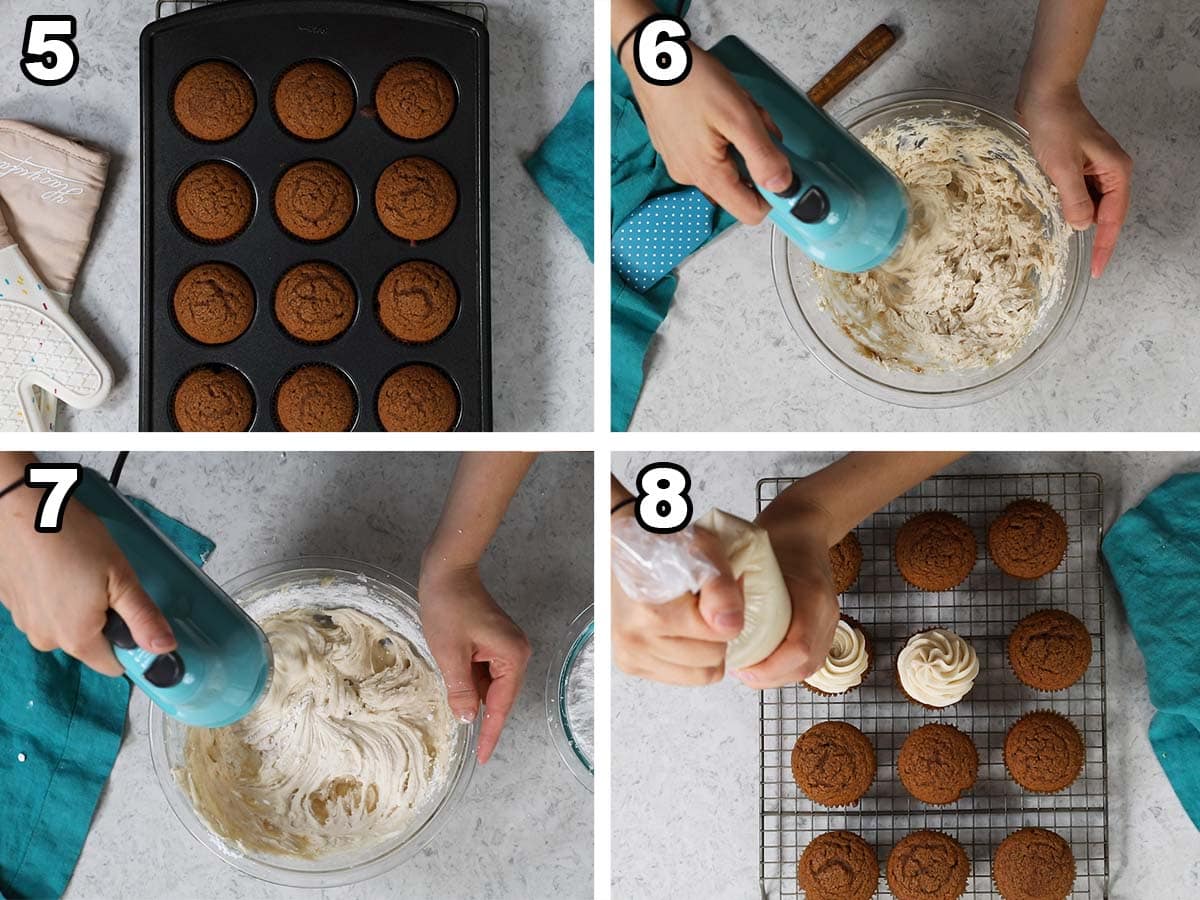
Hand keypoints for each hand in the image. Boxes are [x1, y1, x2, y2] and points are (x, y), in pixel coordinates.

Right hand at [0, 483, 175, 675]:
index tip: (134, 617)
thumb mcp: (121, 578)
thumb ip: (143, 618)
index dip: (130, 645)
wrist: (20, 509)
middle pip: (89, 643)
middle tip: (106, 581)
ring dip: (78, 606)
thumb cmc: (72, 538)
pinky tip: (58, 567)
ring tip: (80, 568)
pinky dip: (54, 594)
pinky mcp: (11, 604)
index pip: (112, 665)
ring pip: (65, 625)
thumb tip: (164, 648)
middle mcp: (45, 639)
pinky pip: (44, 610)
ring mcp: (25, 622)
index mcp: (76, 638)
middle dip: (104, 619)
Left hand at [418, 561, 530, 763]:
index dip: (490, 732)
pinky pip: (487, 672)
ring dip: (475, 697)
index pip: (501, 704)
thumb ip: (461, 690)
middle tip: (471, 748)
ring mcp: (508, 646)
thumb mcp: (450, 654)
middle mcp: (517, 652)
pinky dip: (473, 683)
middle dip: (483, 716)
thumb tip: (468, 719)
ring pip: (492, 685)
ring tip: (458, 711)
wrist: (448, 572)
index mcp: (511, 656)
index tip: (482, 757)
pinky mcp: (497, 641)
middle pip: (500, 696)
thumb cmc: (448, 607)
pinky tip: (460, 690)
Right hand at [612, 515, 744, 685]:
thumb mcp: (703, 550)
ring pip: (701, 675)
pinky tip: (677, 631)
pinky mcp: (631, 665)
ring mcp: (631, 655)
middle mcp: (636, 640)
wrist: (623, 545)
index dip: (730, 609)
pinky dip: (687, 659)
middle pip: (713, 659)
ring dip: (703, 648)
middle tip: (704, 604)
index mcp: (652, 613)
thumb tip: (729, 625)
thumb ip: (722, 590)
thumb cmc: (660, 544)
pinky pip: (681, 678)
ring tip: (689, 617)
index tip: (717, 590)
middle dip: (716, 632)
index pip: (721, 635)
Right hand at [624, 43, 791, 223]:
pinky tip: (718, 111)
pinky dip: (723, 136)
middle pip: (740, 188)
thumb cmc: (689, 81)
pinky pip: (710, 153)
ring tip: (733, 112)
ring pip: (726, 167)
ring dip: (739, 144)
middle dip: (755, 159)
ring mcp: (681, 164)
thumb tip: (783, 186)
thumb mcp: (739, 116)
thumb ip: (763, 156)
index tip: (784, 170)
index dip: (773, 196)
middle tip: (754, 125)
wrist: (651, 58)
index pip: (749, 212)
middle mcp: (691, 177)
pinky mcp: (676, 149)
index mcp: (708, 175)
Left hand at [734, 506, 839, 688]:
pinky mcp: (824, 625)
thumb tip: (705, 606)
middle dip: (770, 676)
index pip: (799, 646)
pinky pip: (811, 659)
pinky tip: (762, 662)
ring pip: (809, 666)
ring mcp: (829, 619)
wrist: (803, 525)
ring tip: (747, 670)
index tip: (741, 666)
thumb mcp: (750, 551)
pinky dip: (786, 668)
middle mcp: (826, 609)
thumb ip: (731, 576)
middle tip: (739, 672)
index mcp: (811, 592)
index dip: (769, 666)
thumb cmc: (777, 536)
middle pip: (805, 664)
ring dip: (777, 675)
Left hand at [1017, 81, 1131, 277]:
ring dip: (1078, 220)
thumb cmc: (1054, 125)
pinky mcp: (1079, 166)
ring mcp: (1095, 169)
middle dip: (1094, 237)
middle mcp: (1111, 172)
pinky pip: (1078, 195)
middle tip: (1083, 264)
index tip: (1097, 270)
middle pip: (1106, 215)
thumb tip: (1082, 227)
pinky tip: (1057, 215)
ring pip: (1091, 206)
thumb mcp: (1062, 166)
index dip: (1105, 246)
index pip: (1113, 218)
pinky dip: (1069, 206)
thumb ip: (1074, 198)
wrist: (1043, 95)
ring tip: (1064, 242)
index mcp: (1116, 172)